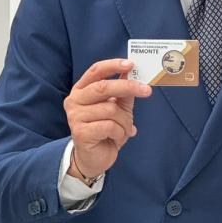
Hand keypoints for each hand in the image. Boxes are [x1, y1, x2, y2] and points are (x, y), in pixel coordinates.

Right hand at [64, 59, 150, 179]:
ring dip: (125, 120)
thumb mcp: (118, 108)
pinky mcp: (80, 132)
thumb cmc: (106, 129)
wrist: (94, 158)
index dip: (113, 65)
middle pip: (103, 87)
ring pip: (111, 109)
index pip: (96, 70)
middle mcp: (74, 100)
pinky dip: (120, 132)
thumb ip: (124, 92)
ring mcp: (75, 116)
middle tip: (147, 91)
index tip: (131, 64)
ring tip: (125, 129)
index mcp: (82, 89)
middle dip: (128, 87)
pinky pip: (109, 126)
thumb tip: (132, 72)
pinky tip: (116, 138)